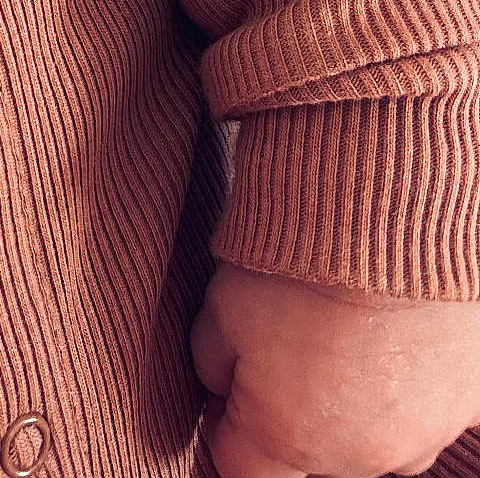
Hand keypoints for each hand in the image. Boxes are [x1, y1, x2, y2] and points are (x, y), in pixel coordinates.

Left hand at [191, 260, 479, 476]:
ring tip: (348, 322)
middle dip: (296, 410)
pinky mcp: (468, 398)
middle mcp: (361, 454)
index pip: (242, 468)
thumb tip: (222, 379)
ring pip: (376, 432)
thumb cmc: (299, 263)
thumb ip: (214, 360)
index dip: (227, 426)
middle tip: (289, 338)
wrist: (396, 217)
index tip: (227, 388)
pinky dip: (412, 374)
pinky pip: (430, 400)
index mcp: (290, 439)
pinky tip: (397, 325)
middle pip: (315, 452)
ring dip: (358, 395)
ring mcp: (424, 431)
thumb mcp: (221, 305)